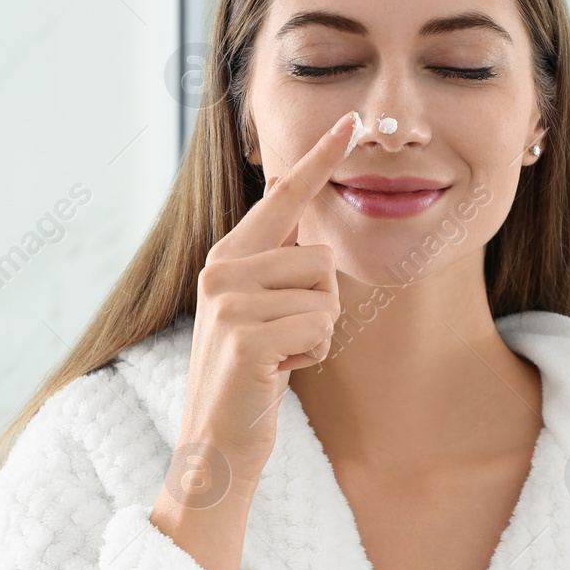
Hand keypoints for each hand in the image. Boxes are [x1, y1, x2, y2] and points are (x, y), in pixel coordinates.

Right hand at [171, 110, 357, 496]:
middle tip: (284, 342)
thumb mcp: (259, 311)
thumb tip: (300, 208)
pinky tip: (278, 375)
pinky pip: (320, 327)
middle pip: (322, 258)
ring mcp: (229, 301)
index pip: (284, 195)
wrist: (216, 449)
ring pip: (326, 294)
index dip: (320, 157)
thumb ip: (276, 263)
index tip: (354, 120)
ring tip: (279, 358)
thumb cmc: (249, 380)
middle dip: (321, 307)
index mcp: (228, 256)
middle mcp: (222, 268)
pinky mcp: (244, 336)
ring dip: (317, 334)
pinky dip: (312, 356)